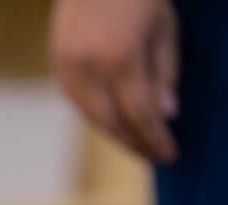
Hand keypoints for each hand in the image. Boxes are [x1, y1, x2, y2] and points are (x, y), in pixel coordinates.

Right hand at [51, 0, 178, 162]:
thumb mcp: (164, 26)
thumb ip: (164, 72)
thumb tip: (165, 115)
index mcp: (121, 57)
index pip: (140, 114)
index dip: (156, 139)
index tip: (171, 155)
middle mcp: (89, 68)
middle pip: (111, 123)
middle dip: (134, 144)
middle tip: (152, 155)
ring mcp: (68, 66)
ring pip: (90, 116)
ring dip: (114, 133)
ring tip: (135, 142)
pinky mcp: (57, 63)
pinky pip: (77, 101)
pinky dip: (96, 116)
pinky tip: (112, 119)